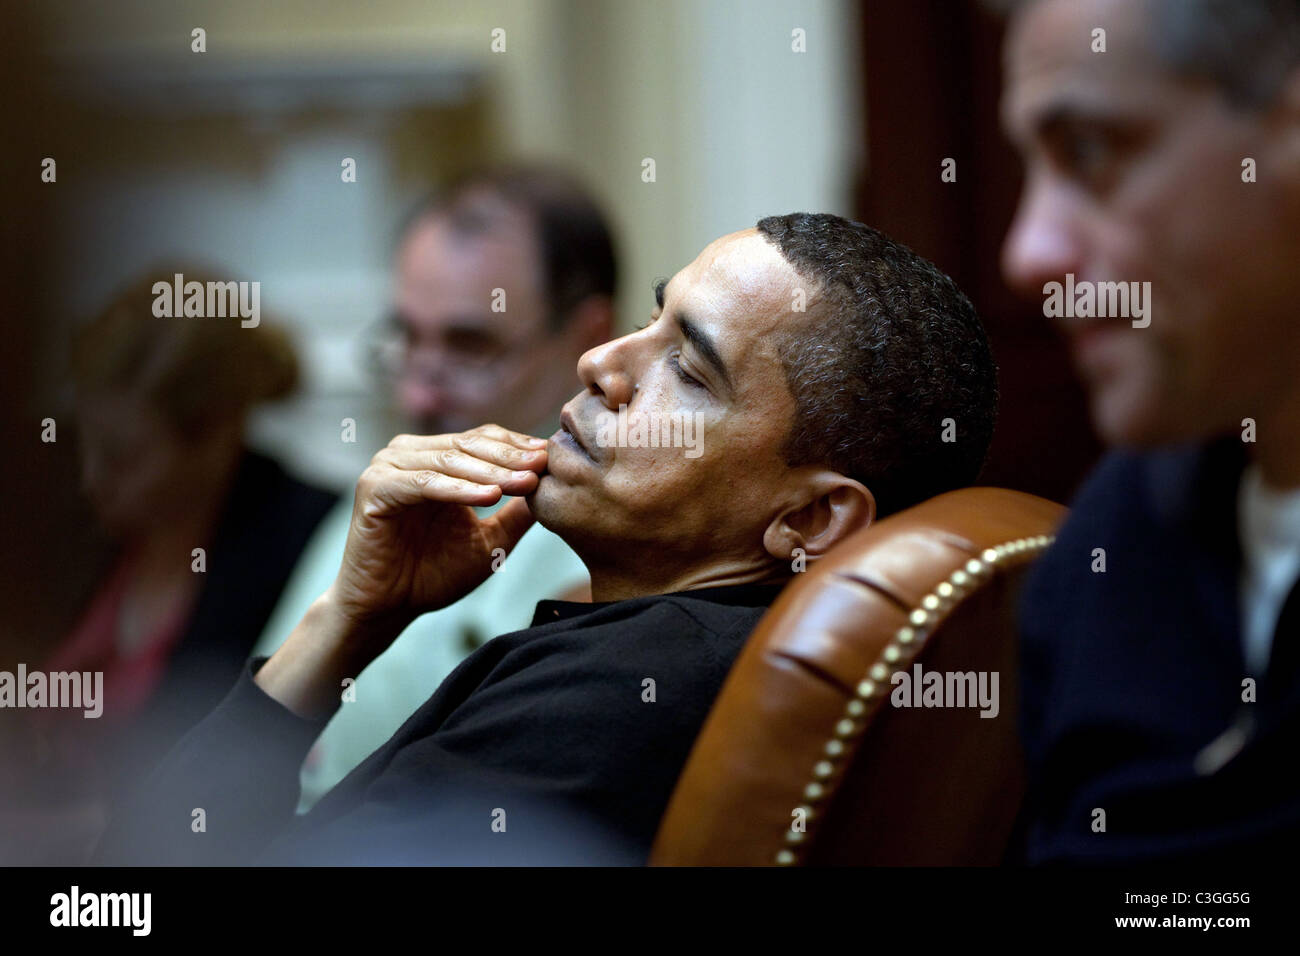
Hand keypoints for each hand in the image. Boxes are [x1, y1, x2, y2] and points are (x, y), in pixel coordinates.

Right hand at [328, 424, 546, 637]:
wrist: (387, 607)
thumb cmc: (433, 574)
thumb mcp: (489, 540)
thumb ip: (516, 513)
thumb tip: (554, 488)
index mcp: (435, 458)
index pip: (483, 439)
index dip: (518, 447)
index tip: (552, 458)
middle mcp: (410, 454)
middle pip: (469, 444)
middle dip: (510, 457)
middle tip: (542, 465)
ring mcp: (389, 467)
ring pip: (450, 460)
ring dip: (490, 472)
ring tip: (524, 482)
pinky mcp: (374, 486)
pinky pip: (425, 483)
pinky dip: (458, 489)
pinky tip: (489, 496)